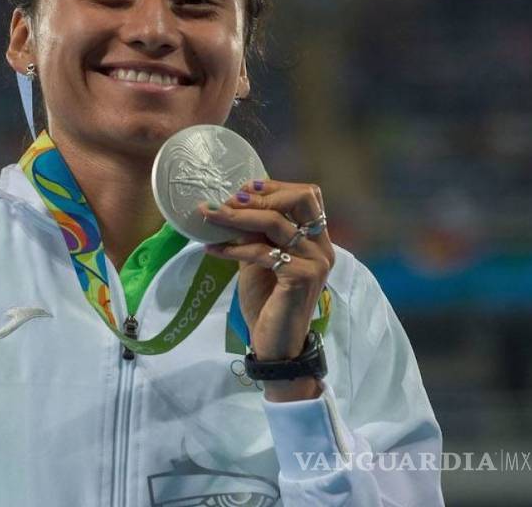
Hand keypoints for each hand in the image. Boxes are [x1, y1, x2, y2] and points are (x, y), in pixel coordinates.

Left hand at [201, 180, 333, 400]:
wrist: (274, 344)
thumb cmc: (267, 302)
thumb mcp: (259, 260)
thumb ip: (255, 234)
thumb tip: (231, 204)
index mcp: (316, 240)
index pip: (307, 195)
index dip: (274, 187)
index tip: (241, 189)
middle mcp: (322, 247)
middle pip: (303, 197)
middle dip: (262, 194)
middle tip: (228, 201)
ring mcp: (315, 262)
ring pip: (277, 223)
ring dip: (237, 217)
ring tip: (209, 216)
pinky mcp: (302, 278)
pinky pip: (264, 252)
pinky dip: (234, 247)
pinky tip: (213, 248)